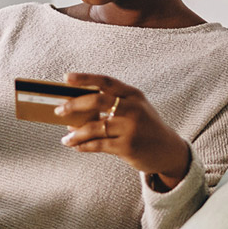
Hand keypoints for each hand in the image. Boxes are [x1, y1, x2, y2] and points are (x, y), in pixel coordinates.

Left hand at [55, 72, 190, 187]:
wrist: (169, 151)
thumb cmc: (144, 128)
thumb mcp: (134, 111)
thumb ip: (109, 109)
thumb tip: (73, 116)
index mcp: (133, 95)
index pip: (106, 81)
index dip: (85, 78)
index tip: (66, 77)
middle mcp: (133, 108)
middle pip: (98, 100)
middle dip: (74, 104)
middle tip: (59, 110)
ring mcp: (131, 128)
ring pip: (94, 127)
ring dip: (76, 134)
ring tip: (65, 139)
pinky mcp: (128, 146)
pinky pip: (98, 144)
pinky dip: (84, 146)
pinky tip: (75, 146)